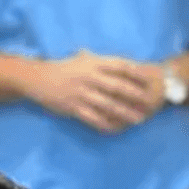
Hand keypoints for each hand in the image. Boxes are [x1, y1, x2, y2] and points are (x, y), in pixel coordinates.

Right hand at [25, 51, 165, 133]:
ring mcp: (81, 93)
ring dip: (125, 113)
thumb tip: (122, 63)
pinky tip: (117, 130)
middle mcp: (89, 77)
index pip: (119, 66)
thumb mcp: (82, 58)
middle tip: (150, 103)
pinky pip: (94, 118)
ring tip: (139, 119)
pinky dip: (106, 125)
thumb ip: (101, 60)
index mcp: (93, 63)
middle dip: (135, 95)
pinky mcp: (74, 108)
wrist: (38, 79)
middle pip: (117, 86)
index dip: (136, 73)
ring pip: (108, 105)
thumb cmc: (63, 68)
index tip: (149, 79)